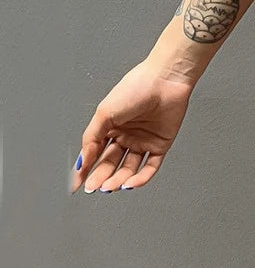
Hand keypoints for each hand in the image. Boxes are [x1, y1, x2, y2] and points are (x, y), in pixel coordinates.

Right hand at [70, 59, 193, 193]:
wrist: (165, 80)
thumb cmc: (135, 88)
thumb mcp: (104, 113)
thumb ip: (91, 139)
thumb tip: (82, 161)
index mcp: (110, 127)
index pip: (95, 153)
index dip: (85, 169)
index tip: (77, 184)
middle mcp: (126, 135)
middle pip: (110, 163)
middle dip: (101, 177)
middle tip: (93, 187)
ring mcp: (143, 141)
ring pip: (129, 168)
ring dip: (118, 180)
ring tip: (109, 187)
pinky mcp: (161, 144)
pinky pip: (150, 166)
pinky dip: (140, 178)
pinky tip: (130, 184)